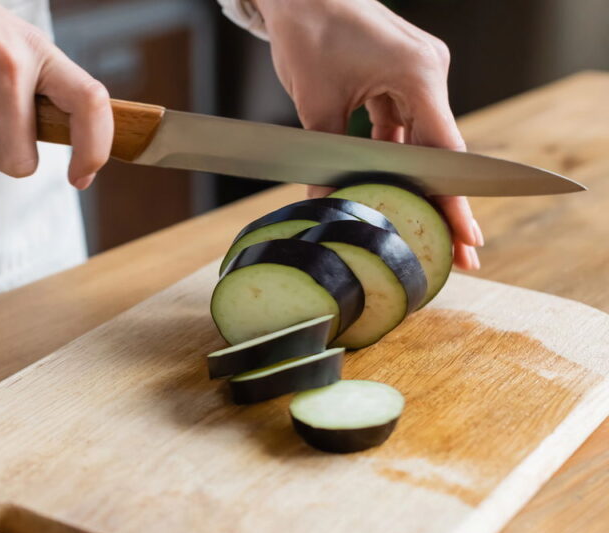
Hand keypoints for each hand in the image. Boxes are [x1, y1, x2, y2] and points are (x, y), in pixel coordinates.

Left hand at [255, 0, 482, 268]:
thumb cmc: (309, 33)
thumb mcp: (316, 104)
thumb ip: (327, 158)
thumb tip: (327, 205)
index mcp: (418, 74)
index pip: (444, 150)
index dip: (455, 200)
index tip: (469, 237)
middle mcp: (428, 72)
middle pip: (439, 150)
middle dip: (443, 202)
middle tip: (461, 252)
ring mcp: (417, 73)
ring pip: (420, 139)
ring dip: (415, 180)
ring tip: (422, 226)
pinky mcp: (400, 75)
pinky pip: (403, 122)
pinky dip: (394, 152)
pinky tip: (390, 186)